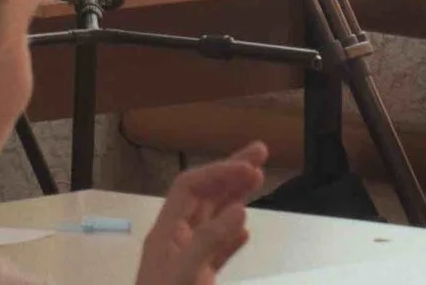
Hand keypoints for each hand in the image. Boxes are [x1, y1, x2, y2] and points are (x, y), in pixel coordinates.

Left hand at [135, 141, 266, 284]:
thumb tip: (241, 209)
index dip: (218, 172)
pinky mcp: (198, 278)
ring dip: (235, 198)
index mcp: (166, 231)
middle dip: (231, 173)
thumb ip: (211, 240)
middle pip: (205, 196)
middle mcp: (176, 239)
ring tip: (259, 178)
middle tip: (260, 152)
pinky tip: (245, 232)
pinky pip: (217, 251)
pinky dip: (232, 238)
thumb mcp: (183, 270)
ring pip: (214, 220)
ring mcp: (188, 258)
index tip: (248, 166)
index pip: (190, 187)